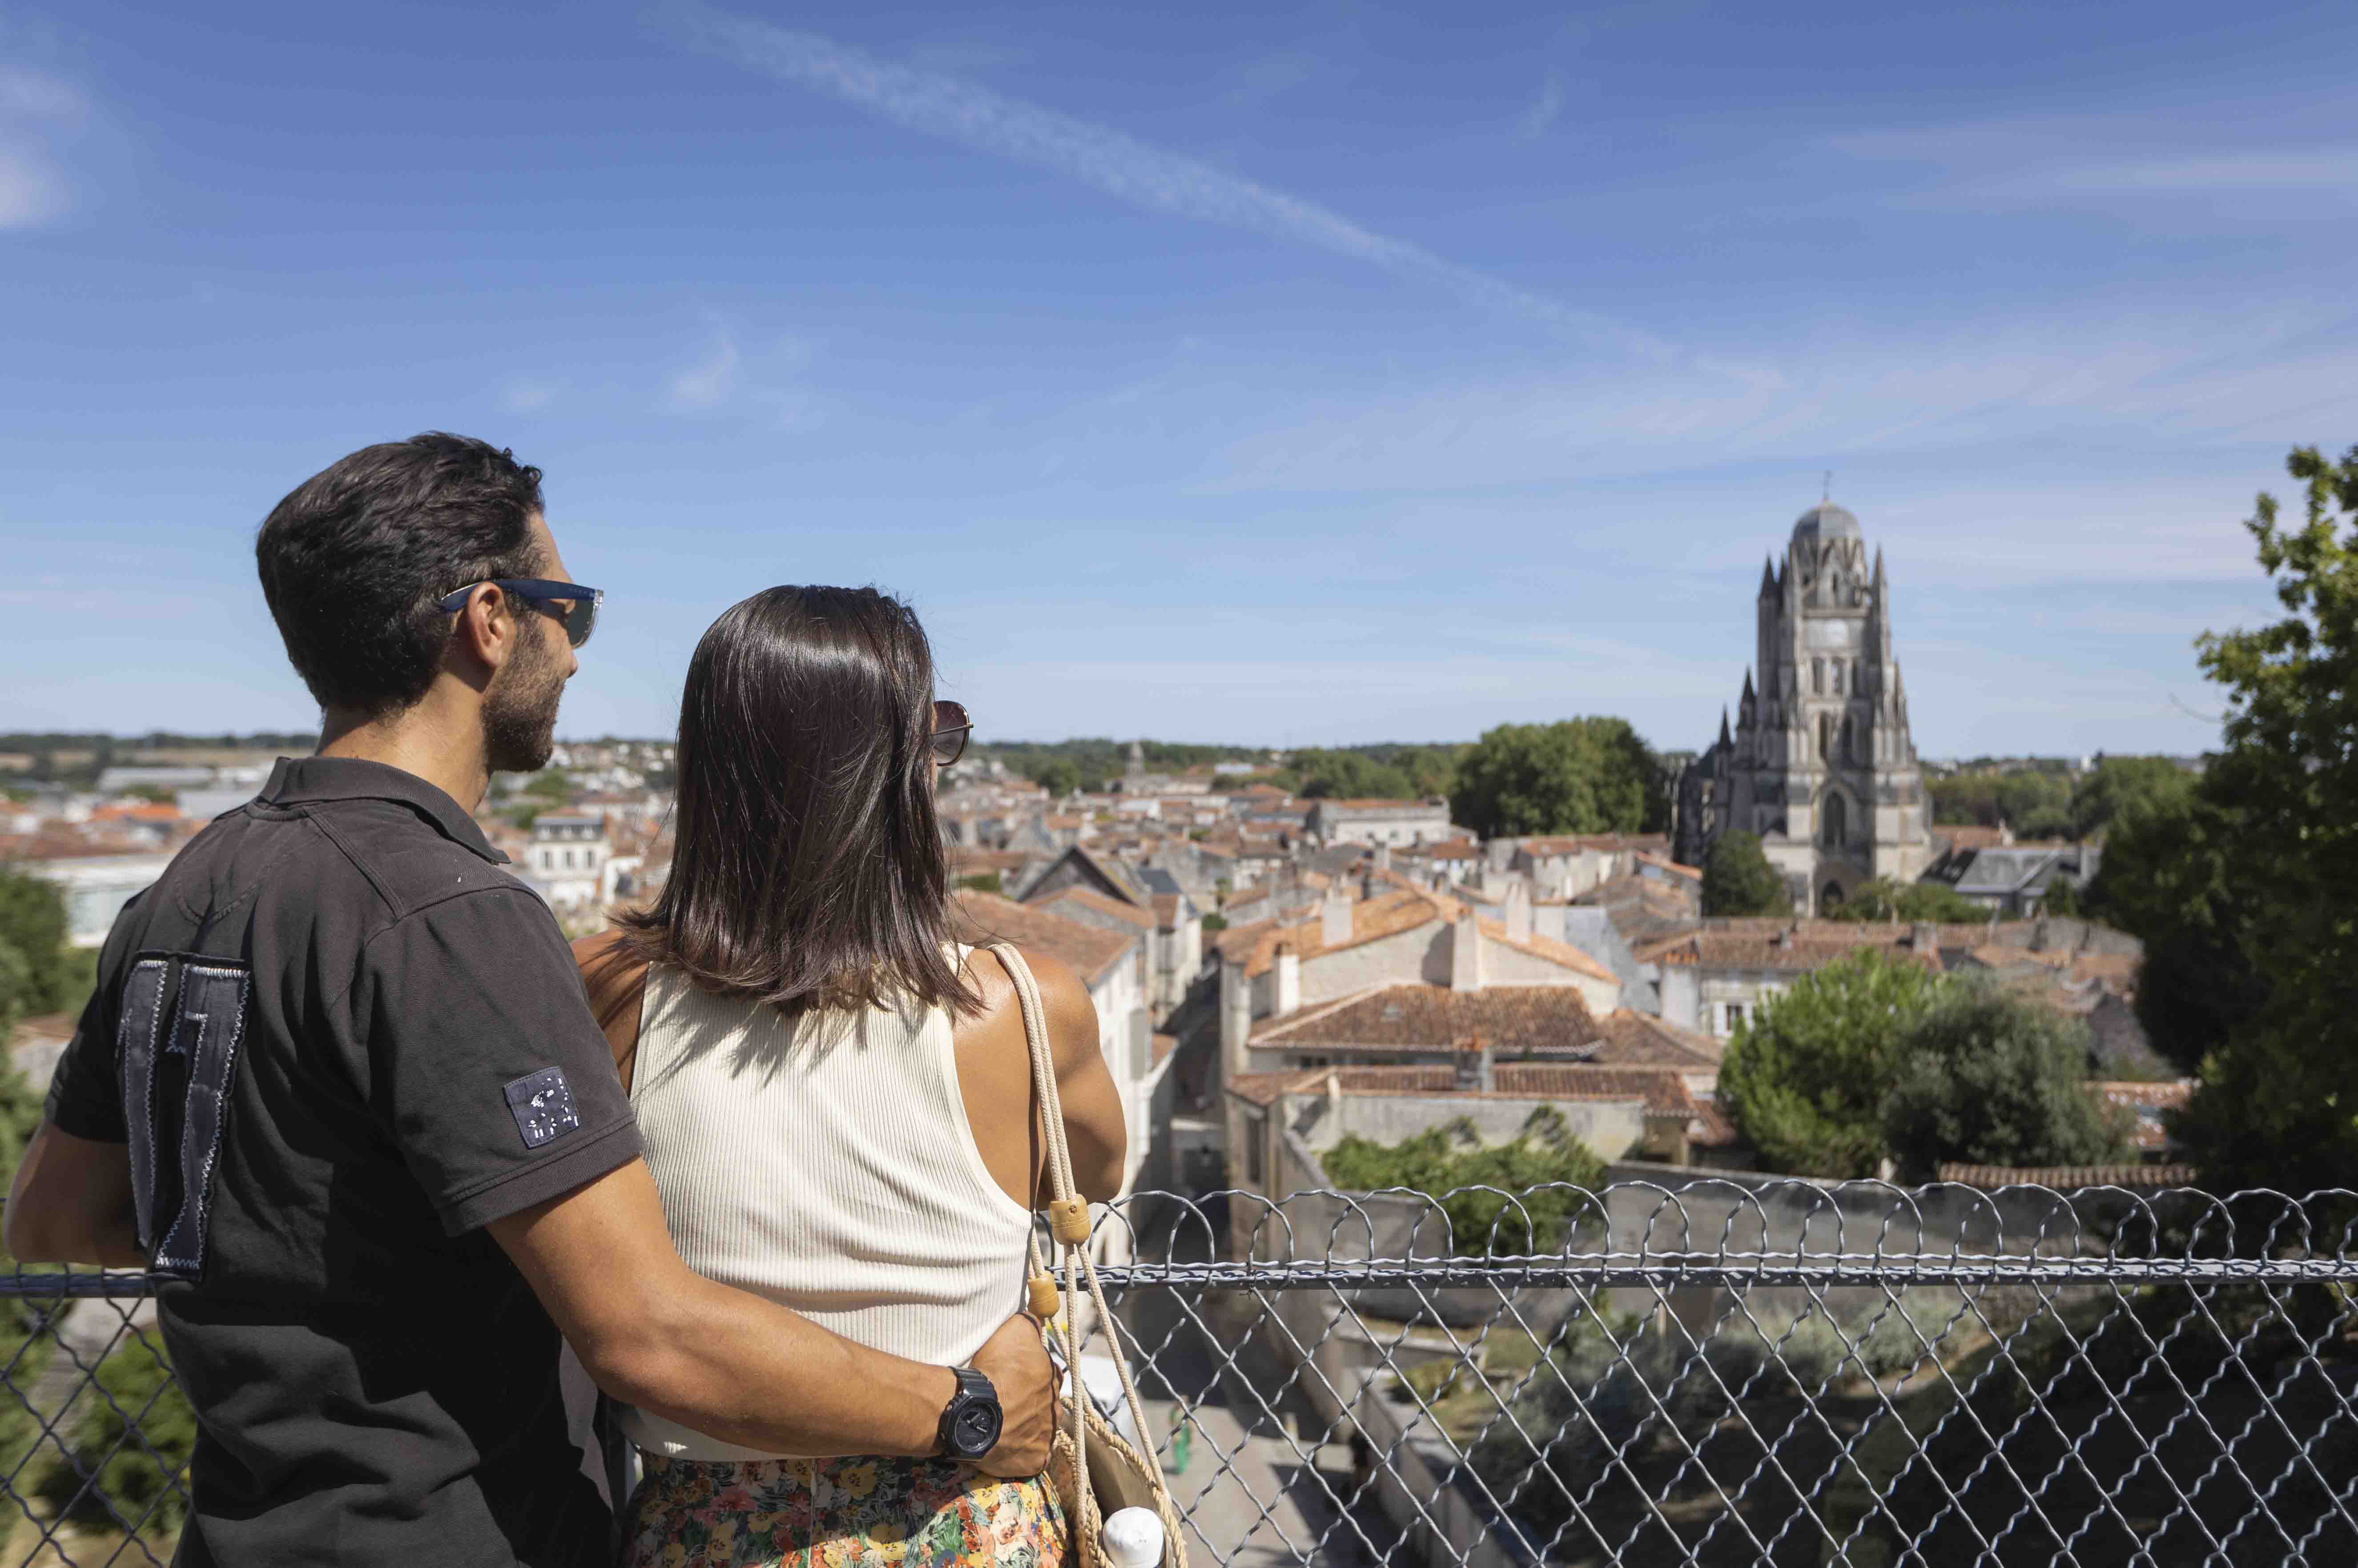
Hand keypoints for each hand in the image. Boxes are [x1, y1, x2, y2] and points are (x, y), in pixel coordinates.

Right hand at [970, 1312, 1054, 1477]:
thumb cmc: (994, 1369)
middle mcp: (1056, 1408)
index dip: (1030, 1373)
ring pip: (1040, 1429)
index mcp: (1053, 1378)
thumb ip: (1030, 1324)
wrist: (973, 1410)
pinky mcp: (1035, 1460)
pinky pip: (1033, 1457)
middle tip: (1006, 1400)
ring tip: (1003, 1424)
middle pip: (1045, 1402)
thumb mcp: (1014, 1331)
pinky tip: (1007, 1447)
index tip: (1013, 1375)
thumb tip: (1037, 1319)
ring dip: (1026, 1426)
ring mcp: (1047, 1436)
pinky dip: (1022, 1453)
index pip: (1048, 1372)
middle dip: (1030, 1401)